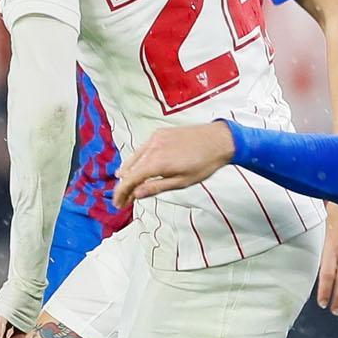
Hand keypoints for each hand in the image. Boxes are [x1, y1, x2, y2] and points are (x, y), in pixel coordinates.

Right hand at [112, 123, 237, 208]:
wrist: (219, 140)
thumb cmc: (204, 163)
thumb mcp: (181, 182)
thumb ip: (156, 188)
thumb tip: (137, 194)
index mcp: (156, 162)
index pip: (129, 180)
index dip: (121, 193)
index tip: (118, 203)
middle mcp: (152, 148)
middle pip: (129, 169)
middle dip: (124, 186)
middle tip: (124, 200)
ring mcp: (155, 138)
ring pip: (134, 158)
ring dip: (129, 173)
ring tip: (128, 187)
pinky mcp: (160, 133)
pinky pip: (143, 149)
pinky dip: (138, 160)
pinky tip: (138, 168)